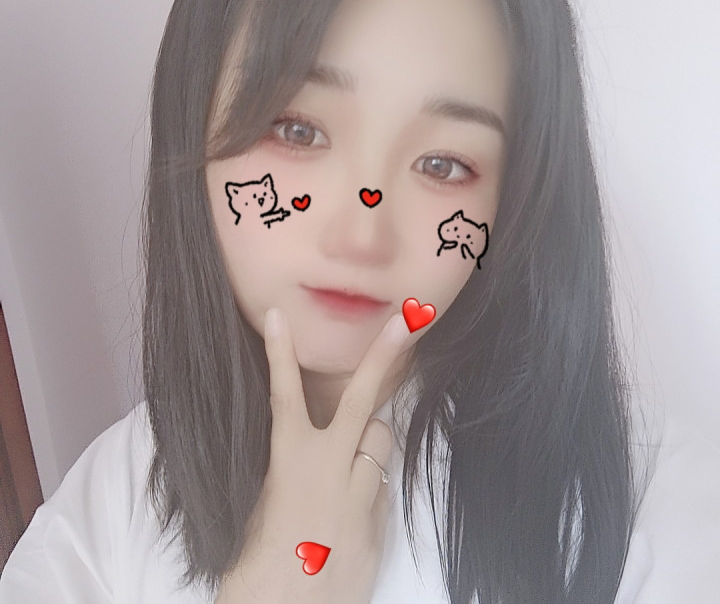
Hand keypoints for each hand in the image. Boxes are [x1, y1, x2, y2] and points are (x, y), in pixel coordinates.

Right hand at [215, 307, 410, 603]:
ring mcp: (359, 498)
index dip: (279, 353)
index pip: (284, 396)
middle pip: (362, 402)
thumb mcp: (262, 506)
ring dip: (370, 441)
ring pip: (381, 442)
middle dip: (384, 356)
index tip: (279, 318)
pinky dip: (369, 484)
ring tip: (348, 464)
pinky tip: (348, 511)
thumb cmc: (255, 566)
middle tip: (407, 319)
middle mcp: (329, 472)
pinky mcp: (377, 524)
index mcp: (289, 464)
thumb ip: (292, 469)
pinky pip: (380, 485)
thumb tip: (317, 449)